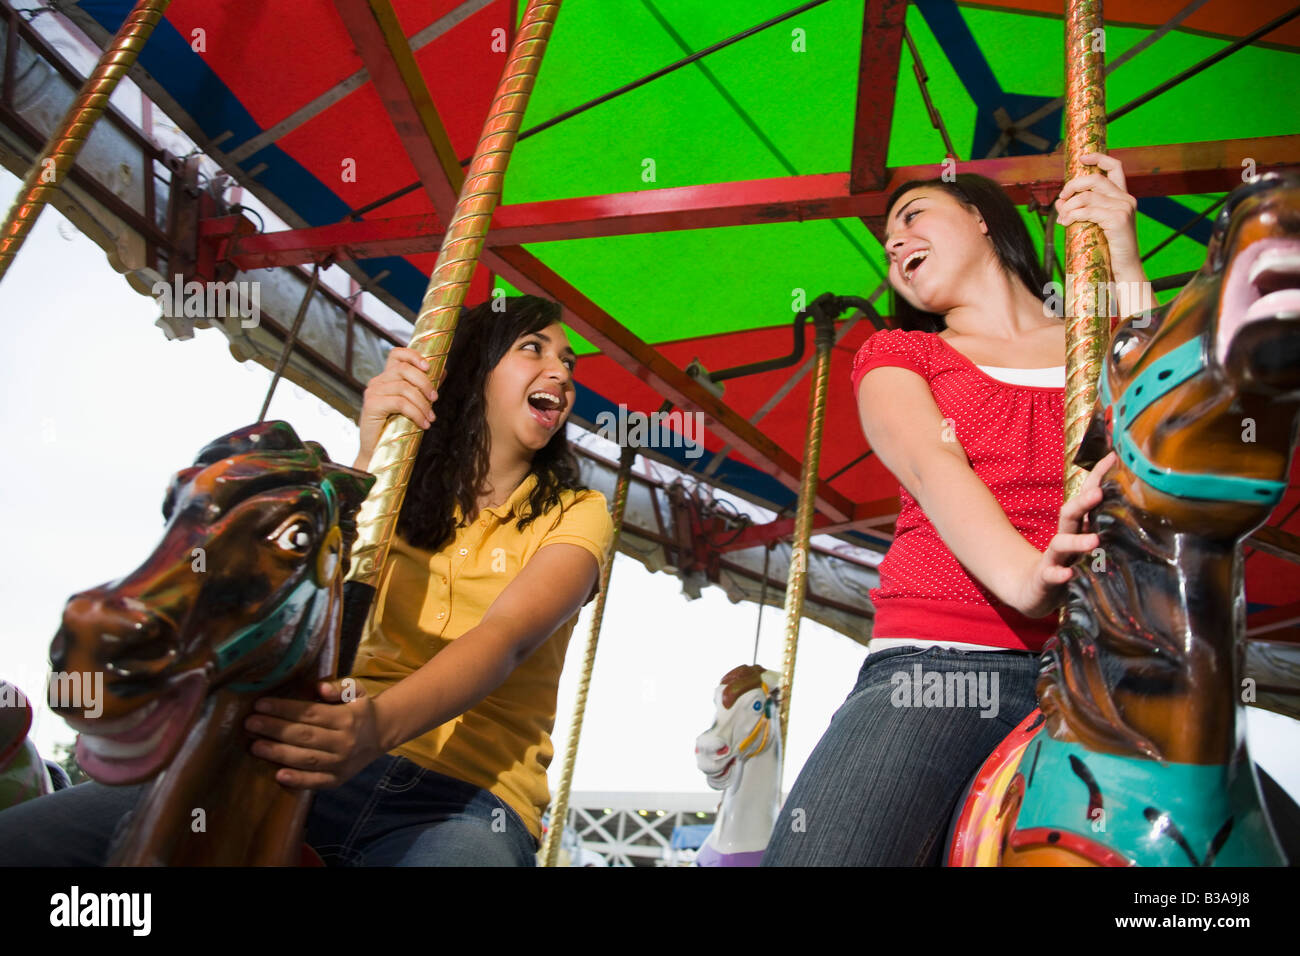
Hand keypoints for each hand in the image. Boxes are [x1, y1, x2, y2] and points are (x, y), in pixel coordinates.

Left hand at [245, 679, 384, 789]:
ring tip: (254, 746)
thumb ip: (340, 687)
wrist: (381, 735)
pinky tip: (278, 775)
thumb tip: (319, 688)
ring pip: (306, 758)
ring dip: (278, 753)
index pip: (310, 713)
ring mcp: (341, 763)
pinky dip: (298, 779)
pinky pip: (316, 781)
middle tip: (250, 723)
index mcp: (347, 718)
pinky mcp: (338, 779)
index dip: (284, 709)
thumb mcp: (357, 692)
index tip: (260, 704)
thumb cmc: (361, 710)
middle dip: (274, 729)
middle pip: (304, 736)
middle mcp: (344, 742)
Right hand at [356, 347, 436, 469]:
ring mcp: (373, 392)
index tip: (429, 367)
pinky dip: (416, 413)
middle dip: (425, 383)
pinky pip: (400, 403)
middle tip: (435, 400)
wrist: (378, 451)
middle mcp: (377, 381)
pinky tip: (423, 424)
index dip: (413, 355)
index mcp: (387, 378)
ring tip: (431, 418)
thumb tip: (443, 371)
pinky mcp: (371, 405)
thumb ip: (425, 387)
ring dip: (423, 404)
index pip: (397, 354)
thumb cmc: (397, 428)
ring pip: (404, 388)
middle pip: (404, 369)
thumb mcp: (414, 404)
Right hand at [1011, 451, 1116, 618]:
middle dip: (1083, 502)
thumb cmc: (1066, 565)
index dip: (1097, 477)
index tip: (1113, 457)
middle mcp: (1064, 538)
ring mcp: (1054, 558)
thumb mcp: (1085, 544)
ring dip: (1076, 541)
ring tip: (1095, 540)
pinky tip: (1068, 574)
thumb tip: (1136, 506)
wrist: (1032, 591)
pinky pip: (1052, 576)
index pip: (1086, 497)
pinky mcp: (1045, 579)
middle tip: (1099, 493)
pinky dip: (1059, 575)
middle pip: (1070, 515)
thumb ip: (1103, 527)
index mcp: (1077, 528)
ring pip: (1061, 544)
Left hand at [1055, 153, 1142, 278]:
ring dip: (1068, 206)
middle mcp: (1126, 199)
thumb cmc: (1108, 249)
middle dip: (1072, 186)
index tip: (1081, 158)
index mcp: (1123, 197)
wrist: (1124, 269)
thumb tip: (1060, 202)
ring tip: (1061, 218)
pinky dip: (1072, 215)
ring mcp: (1124, 208)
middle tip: (1060, 199)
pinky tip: (1064, 223)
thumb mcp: (1095, 224)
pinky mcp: (1118, 219)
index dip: (1098, 157)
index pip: (1115, 167)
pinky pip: (1088, 211)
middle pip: (1094, 179)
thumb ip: (1082, 210)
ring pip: (1087, 196)